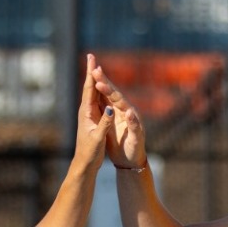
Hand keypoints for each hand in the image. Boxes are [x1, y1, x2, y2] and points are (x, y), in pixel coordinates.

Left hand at [73, 53, 111, 170]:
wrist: (84, 164)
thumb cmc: (91, 152)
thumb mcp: (99, 138)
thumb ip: (104, 123)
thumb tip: (110, 109)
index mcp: (87, 113)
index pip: (89, 89)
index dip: (92, 74)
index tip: (92, 60)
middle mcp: (86, 111)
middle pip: (89, 87)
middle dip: (91, 71)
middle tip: (92, 56)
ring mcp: (88, 114)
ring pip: (91, 93)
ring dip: (93, 79)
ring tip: (94, 67)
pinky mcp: (92, 119)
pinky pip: (95, 100)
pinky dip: (97, 90)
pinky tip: (99, 87)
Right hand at [90, 57, 148, 171]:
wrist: (132, 159)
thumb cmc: (134, 150)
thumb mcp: (136, 139)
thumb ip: (134, 125)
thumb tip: (130, 112)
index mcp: (128, 114)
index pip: (118, 98)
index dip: (108, 90)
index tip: (99, 82)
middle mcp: (123, 110)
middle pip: (112, 92)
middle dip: (103, 80)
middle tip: (94, 67)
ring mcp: (117, 113)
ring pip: (106, 95)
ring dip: (99, 83)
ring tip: (92, 71)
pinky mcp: (112, 117)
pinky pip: (103, 102)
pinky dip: (97, 94)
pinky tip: (91, 88)